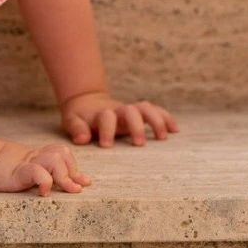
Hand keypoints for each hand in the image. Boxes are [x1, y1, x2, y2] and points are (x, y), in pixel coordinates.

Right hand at [0, 140, 91, 195]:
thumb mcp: (13, 172)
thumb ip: (26, 174)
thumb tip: (41, 186)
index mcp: (32, 158)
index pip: (61, 153)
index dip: (74, 166)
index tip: (85, 181)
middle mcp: (32, 158)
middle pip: (62, 154)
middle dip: (73, 172)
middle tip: (76, 187)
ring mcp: (25, 163)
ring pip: (55, 160)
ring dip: (62, 176)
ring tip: (58, 189)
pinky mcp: (17, 171)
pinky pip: (39, 173)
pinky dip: (46, 182)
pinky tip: (43, 193)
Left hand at [61, 92, 178, 147]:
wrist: (88, 101)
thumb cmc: (80, 116)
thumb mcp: (72, 121)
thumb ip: (77, 129)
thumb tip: (82, 140)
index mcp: (101, 114)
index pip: (106, 117)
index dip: (106, 130)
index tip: (106, 146)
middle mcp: (118, 110)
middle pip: (131, 111)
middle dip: (136, 126)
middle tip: (139, 144)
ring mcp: (130, 111)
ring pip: (146, 109)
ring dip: (156, 121)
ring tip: (163, 138)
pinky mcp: (139, 113)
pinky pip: (155, 111)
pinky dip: (166, 118)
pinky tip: (175, 130)